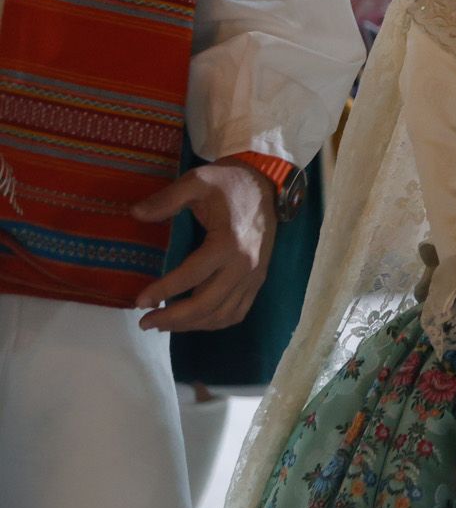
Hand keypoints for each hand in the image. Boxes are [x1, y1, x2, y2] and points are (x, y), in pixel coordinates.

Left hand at [131, 162, 278, 330]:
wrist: (267, 185)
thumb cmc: (229, 184)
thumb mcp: (197, 182)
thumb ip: (167, 199)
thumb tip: (135, 214)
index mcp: (228, 242)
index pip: (192, 275)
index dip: (163, 290)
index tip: (139, 301)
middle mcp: (244, 265)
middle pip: (206, 304)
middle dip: (173, 318)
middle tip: (145, 321)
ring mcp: (253, 276)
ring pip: (221, 314)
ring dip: (191, 325)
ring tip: (164, 324)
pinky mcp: (258, 280)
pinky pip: (237, 312)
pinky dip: (215, 323)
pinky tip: (195, 321)